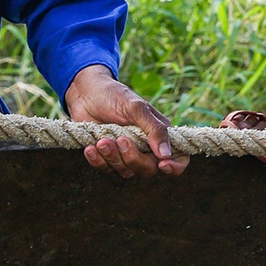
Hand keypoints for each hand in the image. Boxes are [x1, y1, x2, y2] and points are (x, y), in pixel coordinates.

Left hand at [65, 64, 189, 177]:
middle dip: (133, 158)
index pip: (179, 159)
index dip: (175, 167)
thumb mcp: (137, 109)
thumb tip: (166, 154)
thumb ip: (154, 130)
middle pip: (149, 169)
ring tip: (102, 140)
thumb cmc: (115, 96)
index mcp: (161, 134)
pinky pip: (107, 170)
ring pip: (127, 172)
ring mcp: (127, 155)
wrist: (86, 94)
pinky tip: (91, 148)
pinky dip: (98, 161)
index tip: (162, 164)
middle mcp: (147, 148)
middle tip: (121, 139)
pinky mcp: (109, 158)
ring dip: (113, 158)